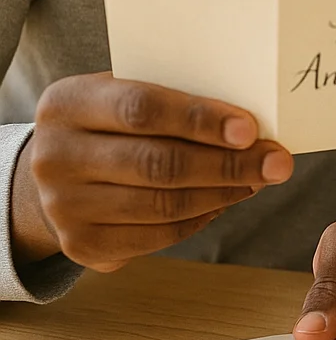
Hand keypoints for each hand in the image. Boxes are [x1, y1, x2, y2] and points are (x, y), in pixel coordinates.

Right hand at [12, 73, 292, 272]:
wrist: (55, 170)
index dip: (201, 120)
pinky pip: (158, 237)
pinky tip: (224, 200)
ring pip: (162, 206)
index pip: (142, 108)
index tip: (251, 129)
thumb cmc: (108, 122)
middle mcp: (54, 157)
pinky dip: (200, 218)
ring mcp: (63, 207)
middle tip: (277, 162)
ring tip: (257, 179)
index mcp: (67, 104)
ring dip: (222, 193)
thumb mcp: (121, 93)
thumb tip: (250, 123)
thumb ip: (172, 99)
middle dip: (228, 164)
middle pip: (157, 164)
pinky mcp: (81, 246)